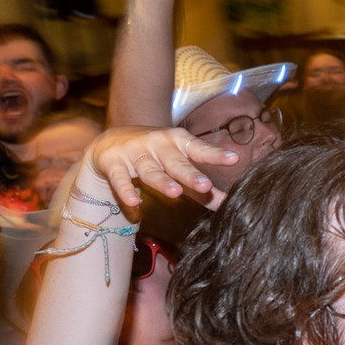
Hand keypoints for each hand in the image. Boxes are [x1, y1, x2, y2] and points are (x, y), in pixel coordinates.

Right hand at [87, 126, 236, 211]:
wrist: (111, 140)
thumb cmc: (155, 156)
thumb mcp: (177, 165)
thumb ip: (198, 186)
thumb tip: (226, 203)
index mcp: (179, 142)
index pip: (199, 149)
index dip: (215, 154)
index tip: (233, 159)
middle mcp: (158, 145)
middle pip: (177, 162)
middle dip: (191, 174)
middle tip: (206, 186)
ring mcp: (135, 152)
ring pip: (150, 170)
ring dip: (162, 181)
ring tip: (175, 193)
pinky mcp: (113, 162)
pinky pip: (120, 178)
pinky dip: (126, 190)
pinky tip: (134, 203)